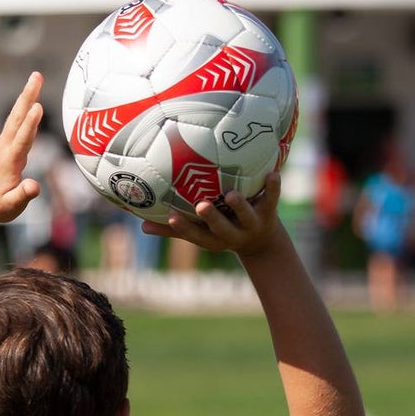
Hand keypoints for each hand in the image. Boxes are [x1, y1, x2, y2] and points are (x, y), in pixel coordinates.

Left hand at [0, 72, 43, 226]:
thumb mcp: (12, 206)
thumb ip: (24, 195)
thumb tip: (34, 186)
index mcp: (9, 161)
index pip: (23, 139)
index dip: (31, 124)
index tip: (39, 106)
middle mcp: (4, 149)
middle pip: (17, 118)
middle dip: (28, 96)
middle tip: (36, 76)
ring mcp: (2, 147)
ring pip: (15, 118)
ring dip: (26, 98)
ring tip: (35, 81)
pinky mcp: (3, 148)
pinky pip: (15, 125)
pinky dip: (23, 111)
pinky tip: (28, 105)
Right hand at [142, 173, 281, 256]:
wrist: (263, 241)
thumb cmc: (222, 230)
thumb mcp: (201, 233)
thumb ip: (174, 228)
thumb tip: (141, 224)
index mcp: (214, 239)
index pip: (196, 236)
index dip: (184, 229)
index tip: (172, 217)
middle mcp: (233, 234)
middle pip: (221, 229)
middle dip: (212, 218)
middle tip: (201, 205)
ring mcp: (252, 224)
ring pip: (246, 216)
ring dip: (239, 206)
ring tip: (231, 194)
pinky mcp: (269, 212)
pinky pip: (272, 199)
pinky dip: (272, 187)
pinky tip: (273, 174)